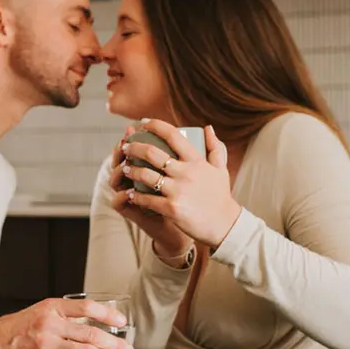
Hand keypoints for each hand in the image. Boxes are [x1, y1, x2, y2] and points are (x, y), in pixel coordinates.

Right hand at [0, 298, 133, 348]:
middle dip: (114, 344)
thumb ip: (67, 315)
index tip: (122, 322)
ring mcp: (48, 345)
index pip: (87, 307)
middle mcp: (51, 324)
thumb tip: (98, 321)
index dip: (108, 314)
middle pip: (91, 334)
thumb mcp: (43, 311)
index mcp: (52, 307)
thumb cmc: (20, 327)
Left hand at [120, 119, 241, 248]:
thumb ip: (215, 147)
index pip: (173, 135)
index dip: (155, 125)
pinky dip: (135, 196)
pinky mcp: (171, 208)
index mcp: (197, 161)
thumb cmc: (220, 196)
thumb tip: (207, 127)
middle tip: (126, 147)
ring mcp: (178, 190)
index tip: (143, 123)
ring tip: (125, 169)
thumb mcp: (221, 169)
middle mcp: (186, 172)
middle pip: (152, 153)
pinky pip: (146, 199)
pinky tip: (129, 194)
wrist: (224, 225)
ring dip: (131, 171)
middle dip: (134, 147)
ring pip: (145, 175)